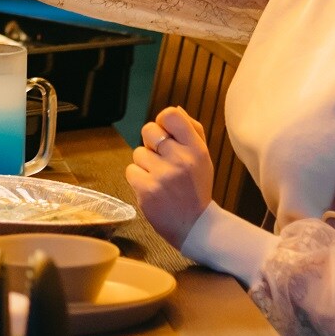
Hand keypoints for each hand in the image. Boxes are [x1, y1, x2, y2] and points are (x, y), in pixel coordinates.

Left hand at [125, 106, 214, 245]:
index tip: (166, 133)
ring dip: (145, 164)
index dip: (163, 121)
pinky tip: (152, 188)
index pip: (171, 115)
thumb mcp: (203, 157)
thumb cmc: (196, 188)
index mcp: (196, 149)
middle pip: (149, 130)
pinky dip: (138, 179)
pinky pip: (131, 170)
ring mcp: (162, 175)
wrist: (195, 226)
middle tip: (163, 159)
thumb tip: (174, 109)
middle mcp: (180, 159)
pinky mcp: (146, 189)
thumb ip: (191, 130)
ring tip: (160, 178)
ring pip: (138, 152)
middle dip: (151, 143)